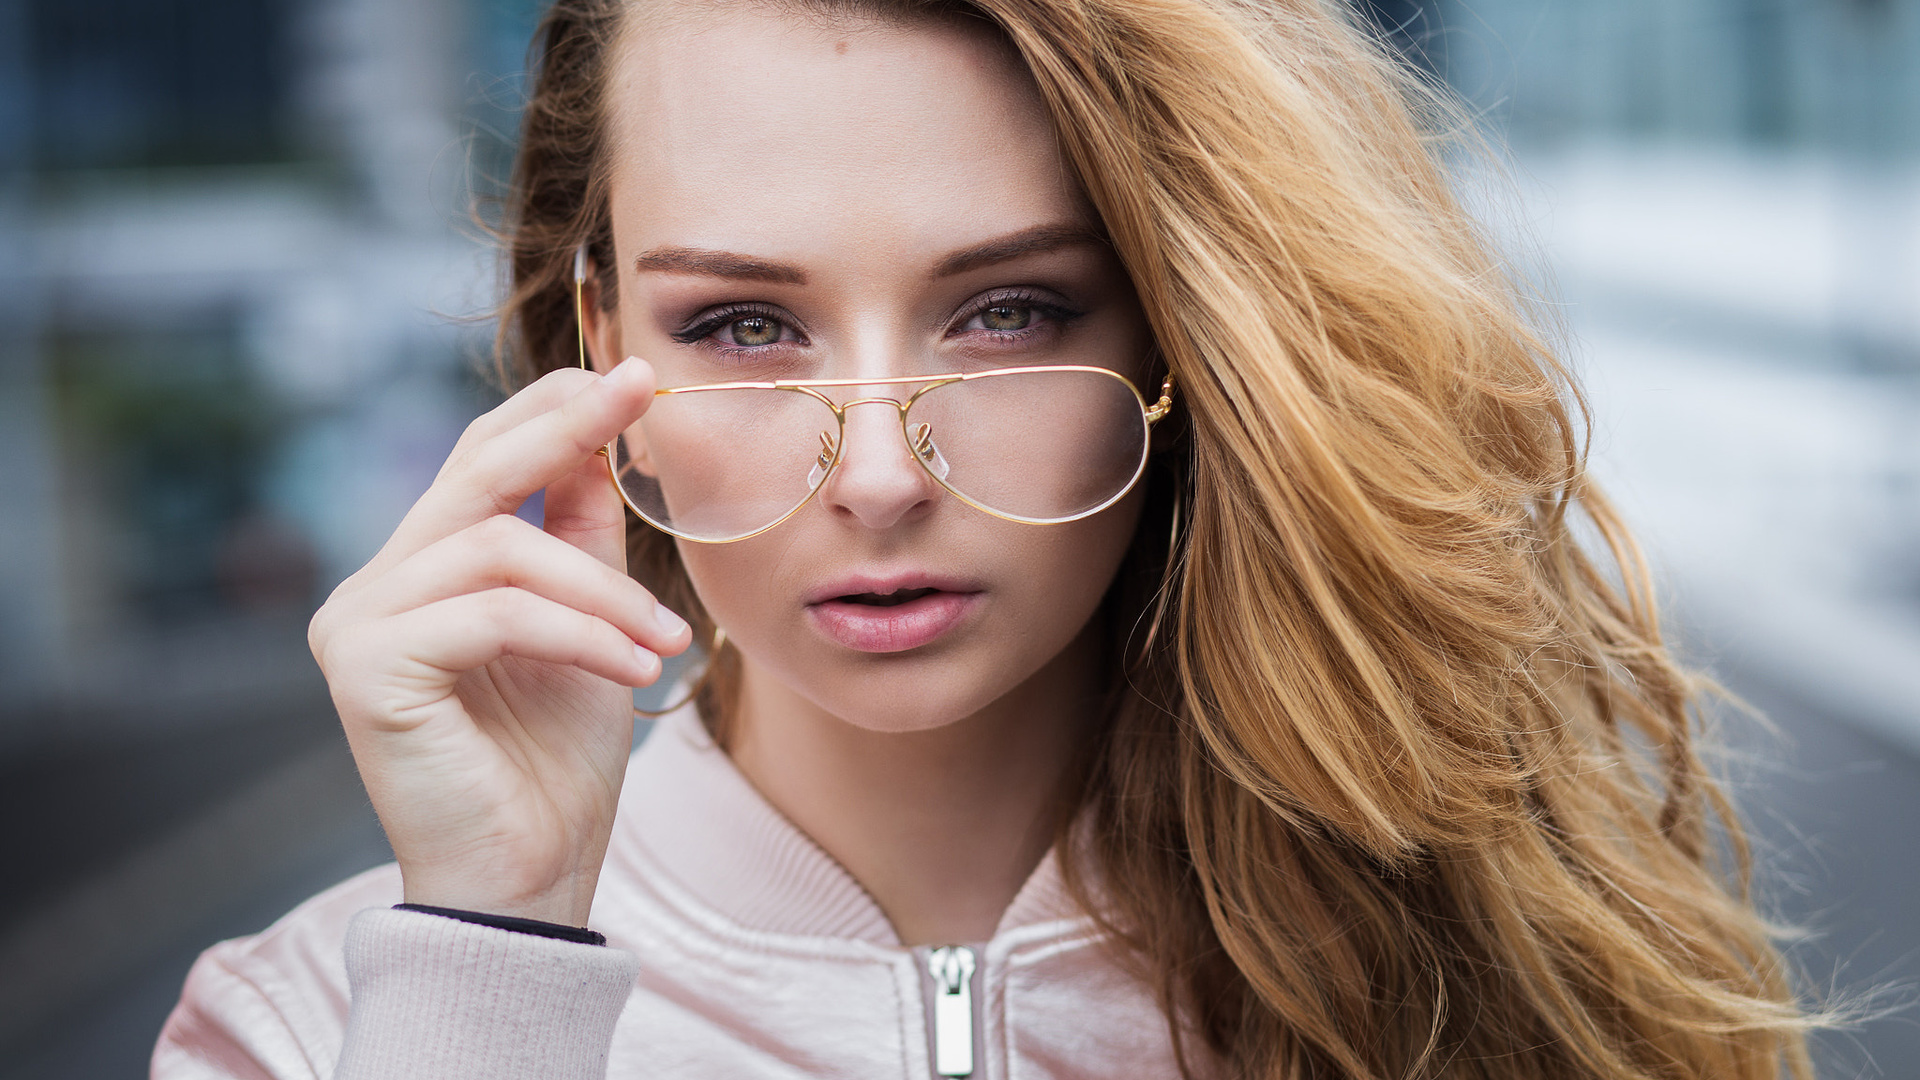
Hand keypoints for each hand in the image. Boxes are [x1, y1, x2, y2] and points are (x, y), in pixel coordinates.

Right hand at [307, 358, 689, 925]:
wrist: (527, 881)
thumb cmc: (554, 767)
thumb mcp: (588, 628)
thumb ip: (580, 538)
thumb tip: (602, 436)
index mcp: (422, 573)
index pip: (479, 459)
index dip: (553, 411)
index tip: (636, 376)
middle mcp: (376, 588)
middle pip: (476, 474)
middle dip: (568, 429)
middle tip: (641, 395)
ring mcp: (360, 625)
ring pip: (501, 552)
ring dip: (604, 591)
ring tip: (667, 641)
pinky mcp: (368, 669)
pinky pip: (495, 614)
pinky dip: (580, 632)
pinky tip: (636, 667)